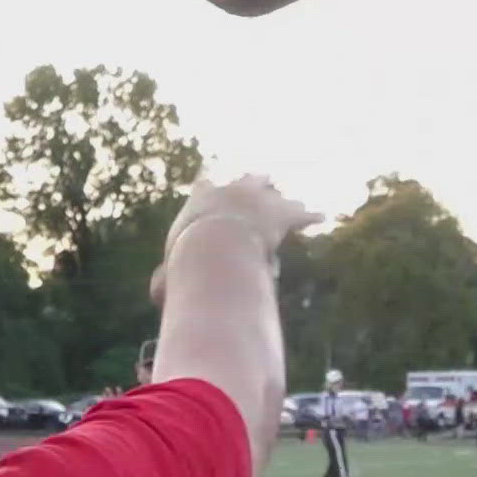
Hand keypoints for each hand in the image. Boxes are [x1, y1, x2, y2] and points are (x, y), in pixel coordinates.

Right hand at [151, 175, 320, 303]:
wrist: (215, 243)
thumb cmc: (187, 257)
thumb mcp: (171, 270)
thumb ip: (165, 280)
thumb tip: (155, 296)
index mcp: (201, 197)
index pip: (203, 184)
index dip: (206, 185)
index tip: (207, 181)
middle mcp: (231, 189)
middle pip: (246, 180)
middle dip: (254, 182)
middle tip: (262, 179)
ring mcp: (259, 197)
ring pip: (275, 193)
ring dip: (283, 198)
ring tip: (294, 200)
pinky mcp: (281, 212)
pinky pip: (300, 212)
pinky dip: (310, 217)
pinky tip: (320, 217)